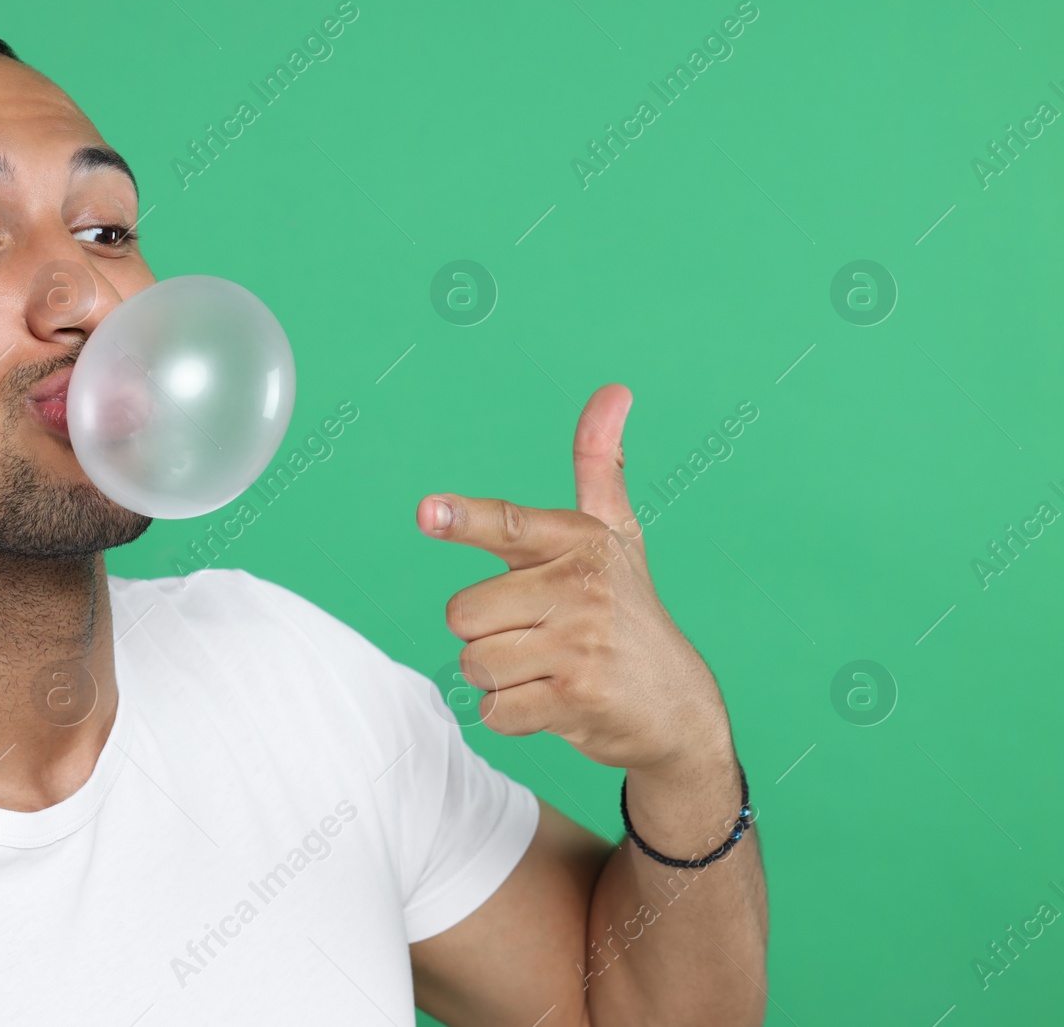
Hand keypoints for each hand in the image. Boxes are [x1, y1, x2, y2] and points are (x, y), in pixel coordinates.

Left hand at [418, 383, 731, 774]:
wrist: (677, 709)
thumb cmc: (627, 611)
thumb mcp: (615, 535)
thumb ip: (598, 466)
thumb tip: (612, 391)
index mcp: (579, 541)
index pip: (510, 525)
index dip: (464, 518)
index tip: (428, 511)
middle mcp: (581, 588)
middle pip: (463, 613)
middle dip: (483, 632)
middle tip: (533, 634)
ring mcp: (580, 646)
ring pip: (474, 662)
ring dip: (496, 675)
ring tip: (544, 669)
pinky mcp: (576, 700)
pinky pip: (495, 709)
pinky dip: (510, 713)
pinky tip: (550, 702)